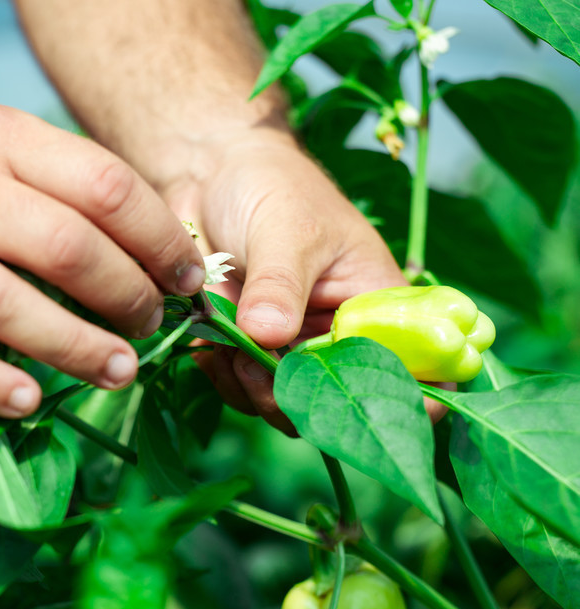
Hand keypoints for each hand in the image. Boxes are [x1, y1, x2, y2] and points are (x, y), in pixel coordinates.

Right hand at [0, 105, 206, 417]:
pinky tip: (29, 403)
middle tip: (149, 327)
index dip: (159, 239)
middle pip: (65, 247)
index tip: (185, 279)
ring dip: (75, 348)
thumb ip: (60, 189)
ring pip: (5, 306)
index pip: (104, 184)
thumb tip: (155, 257)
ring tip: (116, 371)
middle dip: (126, 297)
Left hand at [164, 134, 449, 431]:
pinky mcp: (247, 352)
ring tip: (229, 347)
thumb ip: (279, 285)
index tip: (373, 410)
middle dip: (301, 399)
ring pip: (285, 406)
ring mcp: (293, 349)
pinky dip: (223, 377)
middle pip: (343, 404)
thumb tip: (267, 336)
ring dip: (253, 390)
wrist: (211, 176)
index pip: (420, 370)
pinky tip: (212, 343)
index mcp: (379, 307)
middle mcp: (341, 338)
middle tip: (259, 367)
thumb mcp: (286, 229)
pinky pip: (240, 390)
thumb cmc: (272, 187)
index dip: (410, 401)